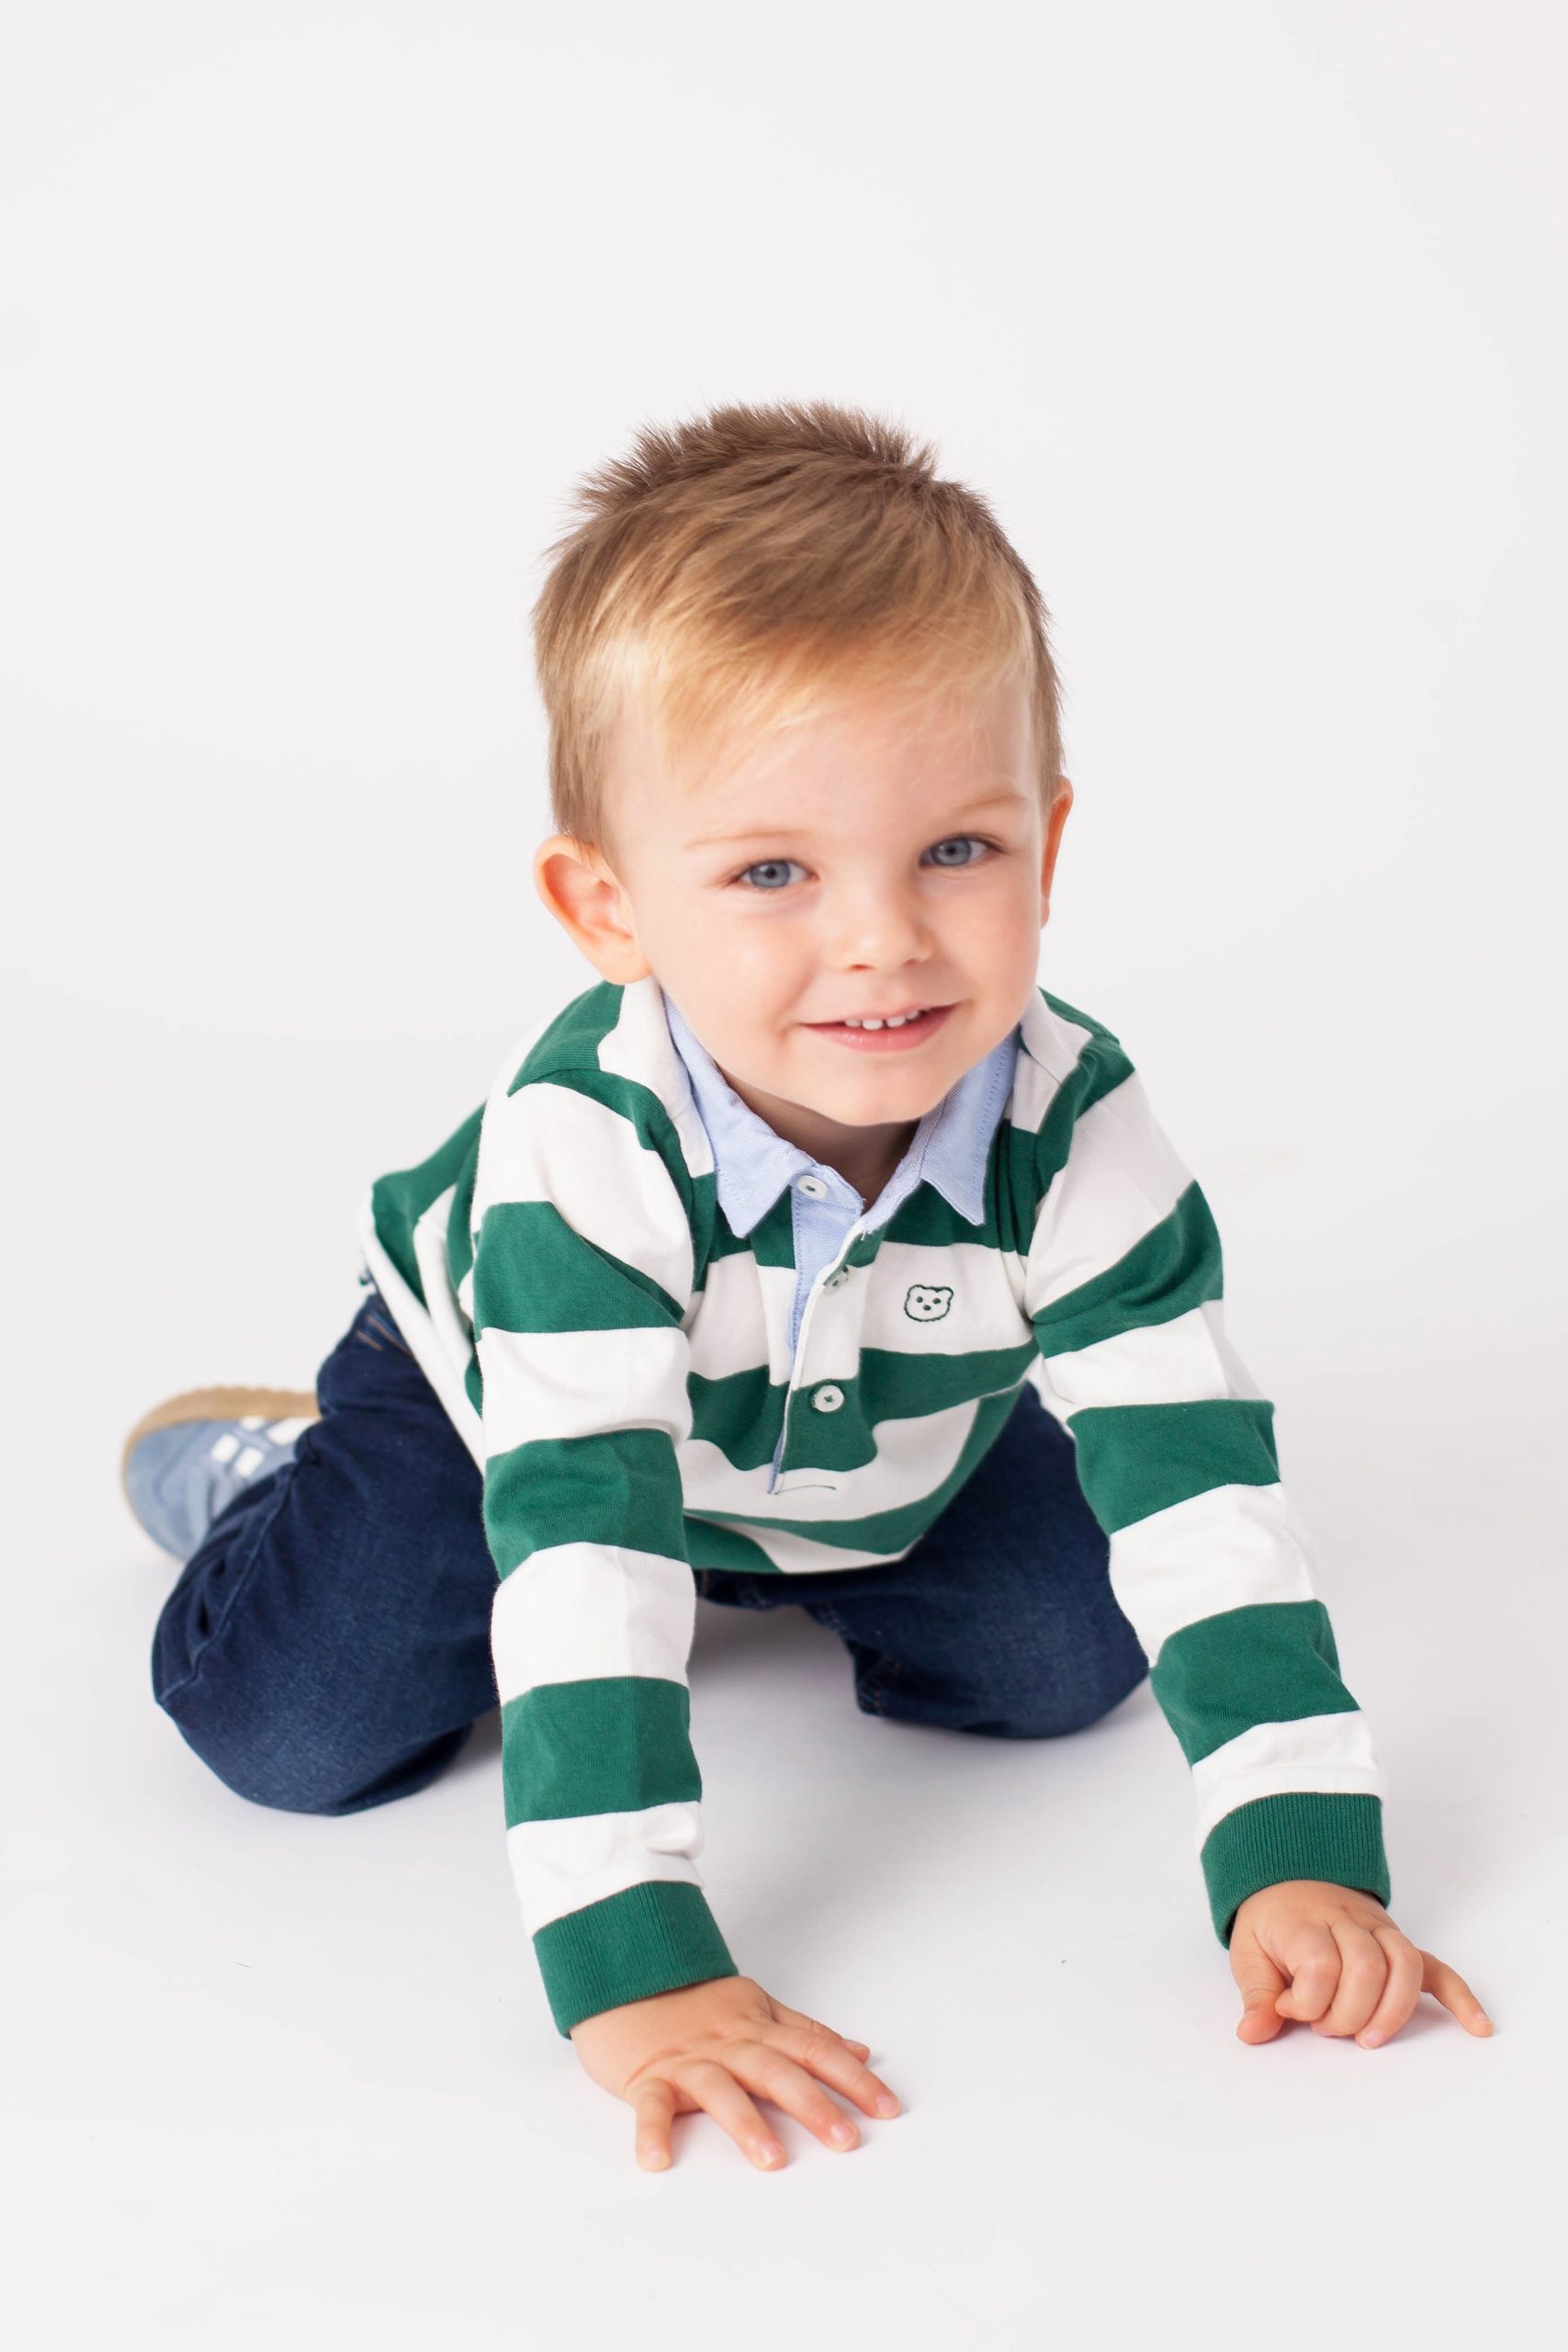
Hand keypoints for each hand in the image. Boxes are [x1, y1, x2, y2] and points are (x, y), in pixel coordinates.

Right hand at [568, 1973, 901, 2170]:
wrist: (625, 1975)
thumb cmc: (694, 2001)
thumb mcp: (757, 2007)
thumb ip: (806, 2032)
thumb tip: (861, 2051)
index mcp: (758, 2027)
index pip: (815, 2050)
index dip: (853, 2078)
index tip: (888, 2109)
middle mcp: (728, 2043)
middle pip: (775, 2070)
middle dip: (813, 2104)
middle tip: (846, 2139)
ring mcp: (687, 2060)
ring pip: (720, 2088)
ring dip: (746, 2123)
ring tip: (772, 2159)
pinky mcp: (646, 2076)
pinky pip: (649, 2104)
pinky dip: (652, 2131)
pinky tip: (657, 2160)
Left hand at [1230, 1879, 1493, 2048]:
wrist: (1290, 1876)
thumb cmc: (1272, 1923)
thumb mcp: (1248, 1951)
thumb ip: (1256, 1994)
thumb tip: (1252, 2033)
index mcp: (1305, 1921)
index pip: (1321, 1965)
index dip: (1305, 2002)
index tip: (1288, 2008)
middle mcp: (1348, 1921)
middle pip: (1366, 1969)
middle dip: (1347, 2014)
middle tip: (1324, 2026)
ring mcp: (1380, 1930)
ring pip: (1404, 1966)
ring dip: (1391, 2011)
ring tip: (1369, 2038)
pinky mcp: (1400, 1943)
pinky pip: (1437, 1968)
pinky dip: (1460, 1998)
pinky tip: (1477, 2027)